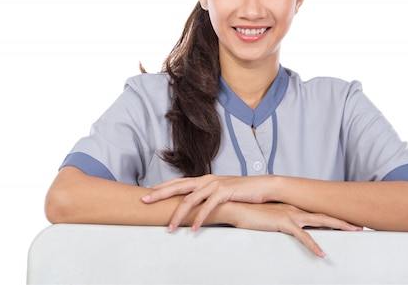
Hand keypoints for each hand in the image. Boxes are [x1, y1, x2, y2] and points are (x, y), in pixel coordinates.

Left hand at [142, 175, 274, 229]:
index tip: (147, 193)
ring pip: (190, 199)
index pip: (178, 182)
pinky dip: (200, 219)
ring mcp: (215, 184)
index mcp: (204, 179)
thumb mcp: (221, 192)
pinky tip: (194, 229)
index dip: (162, 187)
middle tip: (144, 201)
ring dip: (179, 215)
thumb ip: (207, 196)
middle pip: (178, 186)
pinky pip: (208, 207)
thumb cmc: (242, 192)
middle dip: (159, 194)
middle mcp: (207, 179)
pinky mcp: (225, 192)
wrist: (263, 187)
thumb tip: (195, 206)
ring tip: (170, 228)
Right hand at [224, 202, 361, 257]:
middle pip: (325, 215)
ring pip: (320, 221)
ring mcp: (291, 214)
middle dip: (344, 220)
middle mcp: (295, 209)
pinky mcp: (283, 222)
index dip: (334, 217)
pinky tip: (322, 253)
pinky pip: (303, 237)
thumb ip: (281, 221)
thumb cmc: (250, 213)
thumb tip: (288, 227)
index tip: (347, 221)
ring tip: (353, 231)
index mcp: (293, 208)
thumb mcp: (270, 217)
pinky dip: (314, 245)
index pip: (318, 212)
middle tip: (360, 225)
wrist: (237, 207)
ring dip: (338, 226)